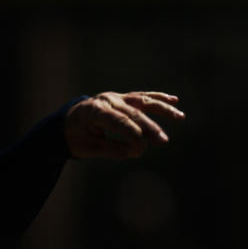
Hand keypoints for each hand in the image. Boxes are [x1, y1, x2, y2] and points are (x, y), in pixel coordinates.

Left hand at [64, 91, 184, 159]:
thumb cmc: (76, 137)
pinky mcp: (123, 98)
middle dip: (150, 127)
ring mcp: (116, 97)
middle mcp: (107, 100)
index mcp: (94, 111)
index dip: (131, 134)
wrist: (68, 122)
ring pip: (142, 101)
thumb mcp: (86, 147)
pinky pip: (142, 97)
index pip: (118, 121)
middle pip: (133, 113)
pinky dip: (158, 98)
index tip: (141, 149)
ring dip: (162, 109)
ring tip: (180, 117)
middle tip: (163, 141)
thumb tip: (135, 151)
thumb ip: (109, 149)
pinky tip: (174, 101)